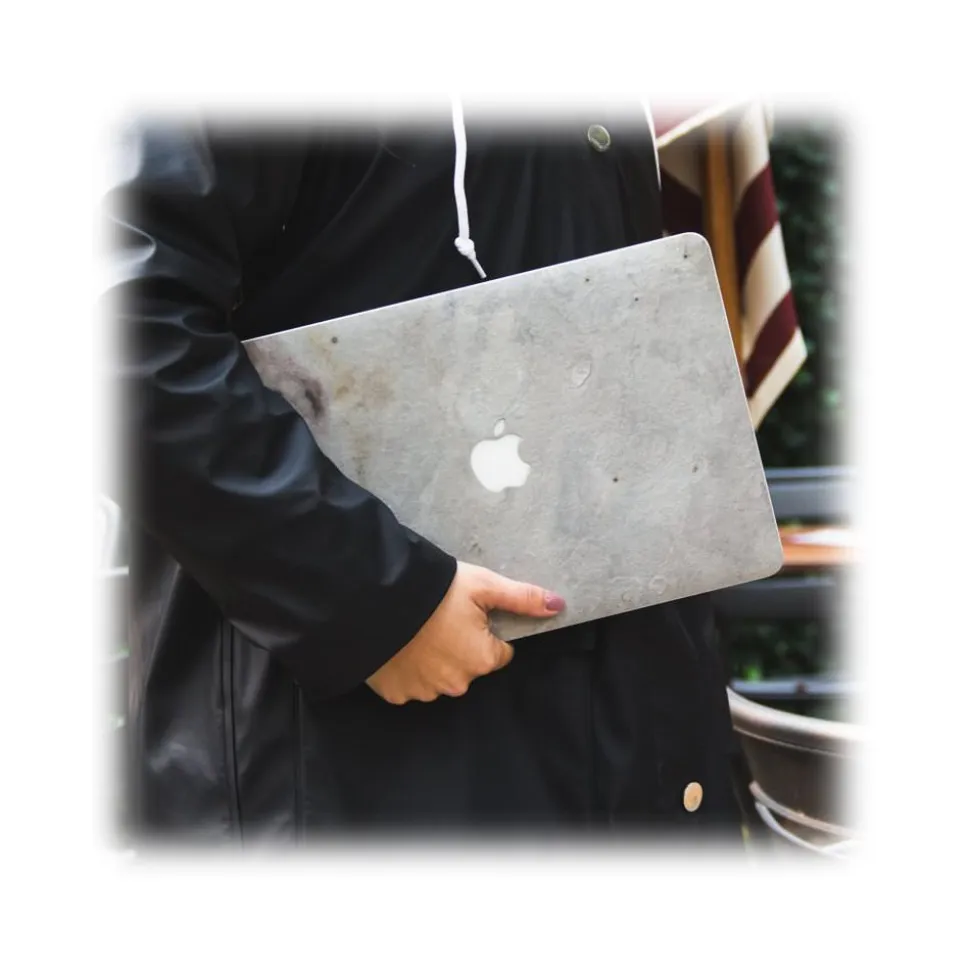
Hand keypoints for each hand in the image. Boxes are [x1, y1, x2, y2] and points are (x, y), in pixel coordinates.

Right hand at [365, 561, 565, 704]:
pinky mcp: (396, 694)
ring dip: (433, 659)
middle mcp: (457, 684)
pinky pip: (410, 684)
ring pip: (440, 677)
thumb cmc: (435, 590)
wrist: (374, 598)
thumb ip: (522, 598)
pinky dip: (408, 669)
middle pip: (469, 666)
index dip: (485, 631)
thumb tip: (559, 606)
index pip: (498, 652)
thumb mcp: (483, 585)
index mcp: (482, 660)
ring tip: (417, 630)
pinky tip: (400, 645)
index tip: (466, 614)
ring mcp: (424, 692)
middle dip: (460, 646)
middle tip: (440, 619)